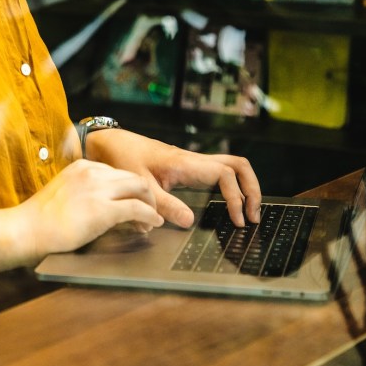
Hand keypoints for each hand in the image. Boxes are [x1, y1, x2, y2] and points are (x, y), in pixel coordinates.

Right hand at [15, 159, 164, 259]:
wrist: (26, 229)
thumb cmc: (39, 219)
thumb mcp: (65, 193)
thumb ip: (85, 191)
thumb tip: (106, 203)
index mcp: (82, 166)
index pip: (117, 171)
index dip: (129, 188)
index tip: (134, 201)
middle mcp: (92, 172)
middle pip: (133, 176)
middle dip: (145, 194)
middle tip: (149, 210)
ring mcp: (98, 189)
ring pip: (140, 188)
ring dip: (150, 204)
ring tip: (152, 219)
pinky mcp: (103, 209)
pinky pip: (137, 208)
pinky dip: (150, 216)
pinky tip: (153, 223)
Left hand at [86, 129, 260, 227]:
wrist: (110, 142)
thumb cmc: (123, 159)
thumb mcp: (141, 185)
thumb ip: (163, 205)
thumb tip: (190, 222)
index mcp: (185, 162)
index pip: (225, 174)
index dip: (236, 196)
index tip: (237, 219)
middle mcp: (193, 159)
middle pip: (238, 165)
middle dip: (252, 188)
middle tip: (254, 216)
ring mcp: (192, 161)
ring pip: (230, 166)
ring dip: (244, 186)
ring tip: (247, 212)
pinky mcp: (187, 166)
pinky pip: (218, 172)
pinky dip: (230, 186)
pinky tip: (228, 203)